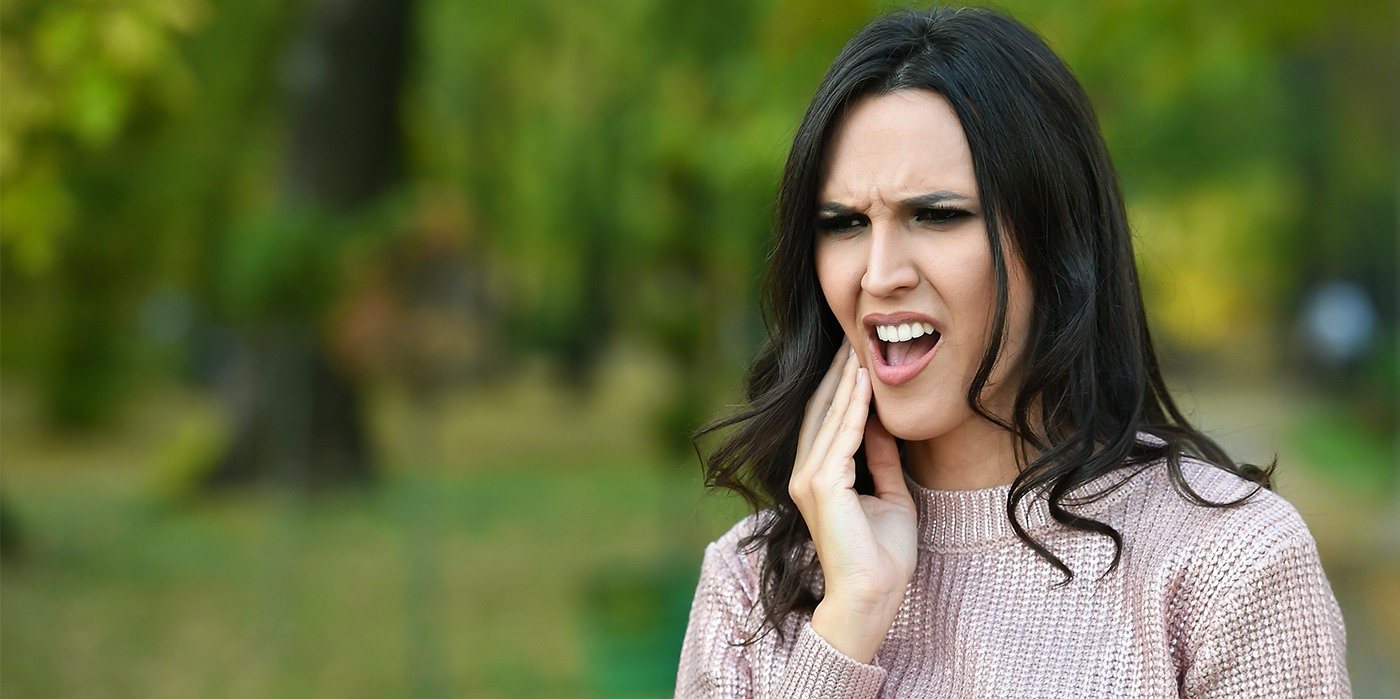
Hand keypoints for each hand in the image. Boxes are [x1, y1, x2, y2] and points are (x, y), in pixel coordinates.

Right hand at [789, 338, 917, 662]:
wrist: (872, 594)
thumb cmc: (883, 556)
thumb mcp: (889, 495)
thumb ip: (882, 461)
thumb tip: (885, 426)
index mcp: (817, 480)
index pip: (827, 422)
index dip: (841, 388)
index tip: (857, 358)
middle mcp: (805, 476)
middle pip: (821, 412)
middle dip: (838, 375)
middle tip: (852, 338)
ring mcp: (809, 480)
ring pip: (830, 418)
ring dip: (846, 382)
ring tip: (859, 349)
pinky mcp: (823, 485)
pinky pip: (842, 436)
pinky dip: (855, 407)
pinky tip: (866, 383)